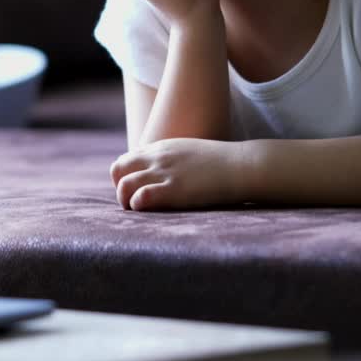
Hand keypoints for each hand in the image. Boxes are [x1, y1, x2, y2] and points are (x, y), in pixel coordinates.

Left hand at [110, 138, 245, 210]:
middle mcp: (158, 157)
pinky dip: (138, 206)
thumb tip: (168, 174)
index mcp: (161, 148)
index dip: (126, 178)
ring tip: (139, 211)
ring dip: (126, 201)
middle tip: (132, 204)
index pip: (126, 160)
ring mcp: (164, 173)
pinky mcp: (174, 190)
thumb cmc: (222, 164)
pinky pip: (141, 197)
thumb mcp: (190, 152)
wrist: (241, 165)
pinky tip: (150, 211)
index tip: (137, 191)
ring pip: (124, 185)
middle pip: (118, 169)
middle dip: (120, 188)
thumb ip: (173, 160)